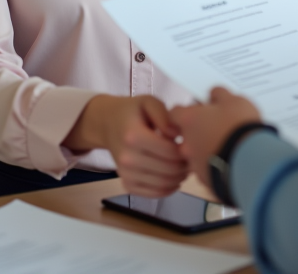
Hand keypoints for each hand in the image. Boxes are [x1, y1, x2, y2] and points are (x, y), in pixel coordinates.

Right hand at [65, 95, 187, 197]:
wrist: (106, 124)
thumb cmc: (131, 111)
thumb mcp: (148, 102)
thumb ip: (165, 115)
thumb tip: (176, 135)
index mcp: (134, 136)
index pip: (169, 151)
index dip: (185, 150)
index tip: (190, 144)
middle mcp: (127, 158)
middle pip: (168, 170)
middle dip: (185, 166)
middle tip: (191, 157)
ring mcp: (125, 174)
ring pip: (163, 184)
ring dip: (179, 178)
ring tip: (184, 167)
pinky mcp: (127, 184)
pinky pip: (153, 194)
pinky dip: (167, 189)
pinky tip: (173, 179)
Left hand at [170, 87, 261, 189]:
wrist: (251, 161)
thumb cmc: (239, 126)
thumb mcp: (233, 101)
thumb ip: (219, 95)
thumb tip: (213, 94)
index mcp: (188, 120)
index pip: (174, 112)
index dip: (186, 111)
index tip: (199, 112)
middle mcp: (186, 143)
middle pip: (185, 135)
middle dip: (198, 132)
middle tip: (216, 129)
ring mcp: (194, 164)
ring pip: (195, 154)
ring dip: (206, 150)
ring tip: (226, 147)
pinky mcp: (205, 180)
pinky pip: (207, 170)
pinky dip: (215, 166)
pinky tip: (229, 162)